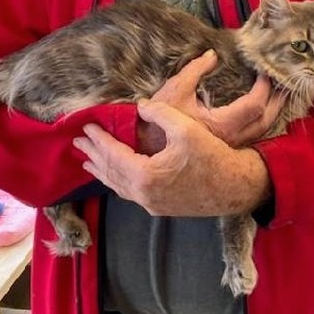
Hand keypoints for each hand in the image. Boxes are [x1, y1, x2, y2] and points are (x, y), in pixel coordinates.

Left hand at [74, 100, 271, 216]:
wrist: (235, 187)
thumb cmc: (211, 156)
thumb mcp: (185, 127)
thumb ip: (159, 112)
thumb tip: (140, 106)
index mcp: (145, 175)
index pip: (112, 154)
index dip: (98, 139)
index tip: (86, 127)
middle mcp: (143, 194)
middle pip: (110, 172)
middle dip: (93, 155)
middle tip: (78, 142)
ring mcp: (151, 203)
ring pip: (118, 186)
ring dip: (101, 170)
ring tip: (87, 161)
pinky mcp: (160, 206)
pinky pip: (129, 192)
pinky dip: (116, 180)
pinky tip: (115, 176)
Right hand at [138, 49, 285, 152]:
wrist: (148, 151)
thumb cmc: (160, 123)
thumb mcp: (175, 89)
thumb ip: (195, 69)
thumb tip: (212, 54)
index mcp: (222, 125)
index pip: (255, 105)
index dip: (264, 87)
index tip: (264, 72)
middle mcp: (232, 139)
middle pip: (266, 120)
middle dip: (278, 100)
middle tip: (285, 82)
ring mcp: (230, 147)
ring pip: (263, 131)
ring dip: (274, 112)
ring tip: (280, 96)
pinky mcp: (226, 150)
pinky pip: (254, 136)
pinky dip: (263, 122)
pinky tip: (264, 113)